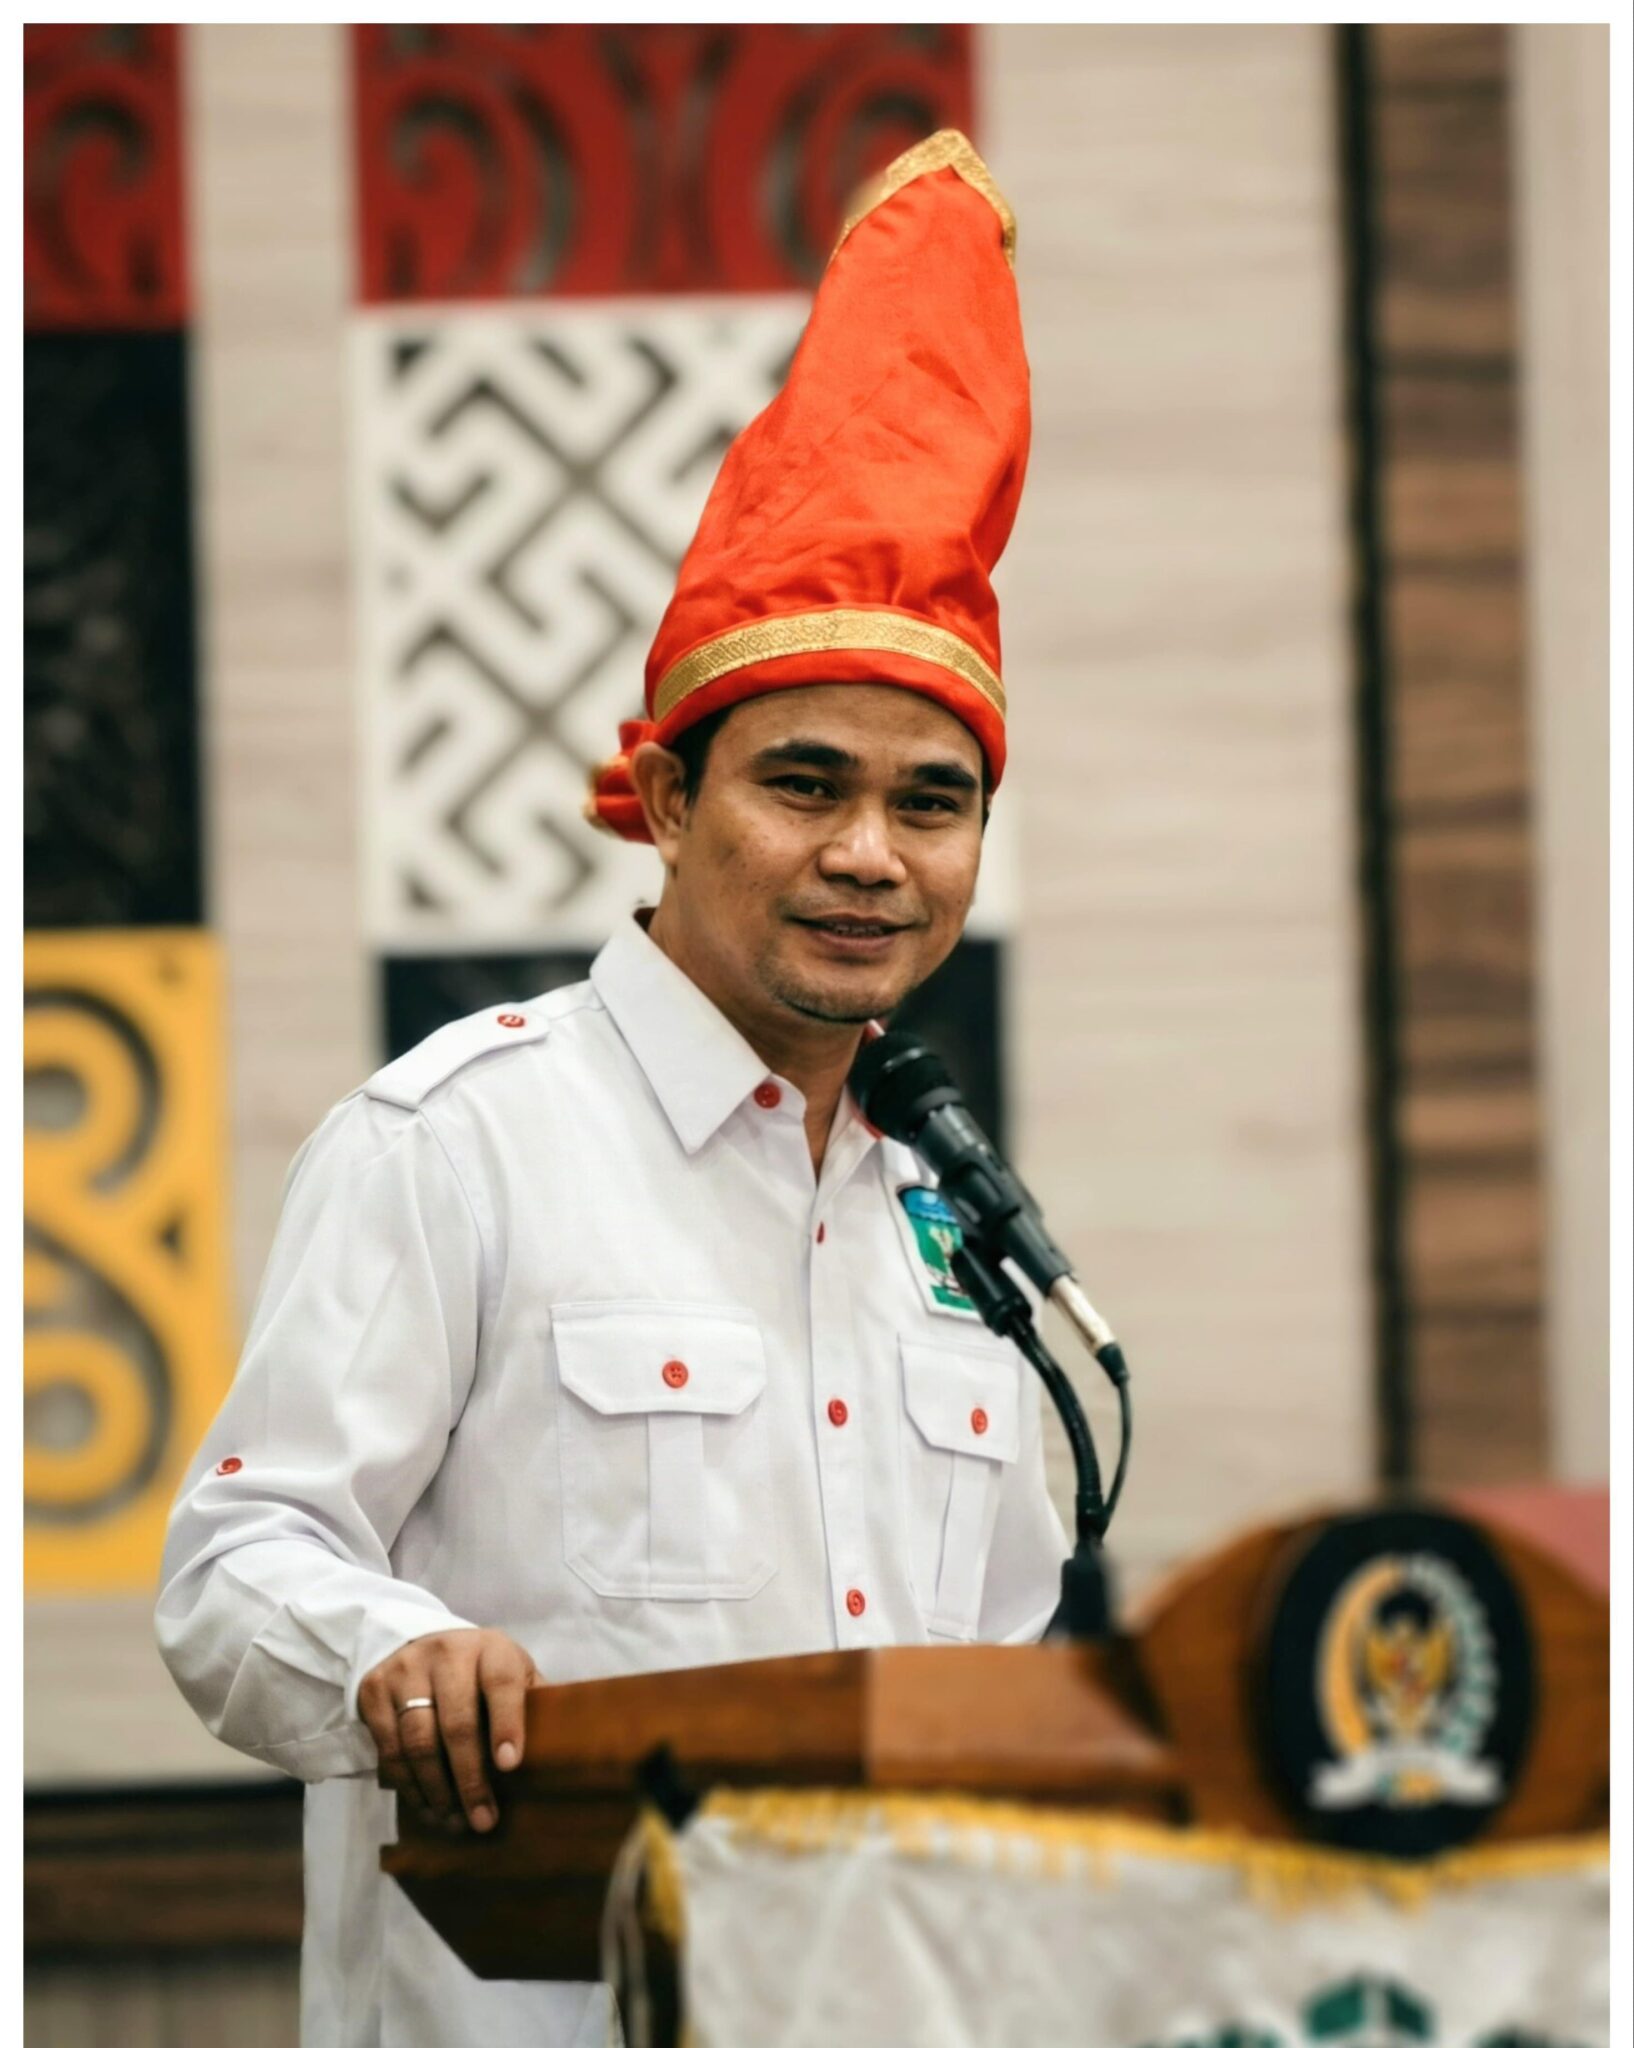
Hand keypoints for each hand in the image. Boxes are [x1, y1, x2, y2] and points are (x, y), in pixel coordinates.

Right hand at [359, 1628, 538, 1832]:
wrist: (419, 1641)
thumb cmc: (481, 1671)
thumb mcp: (511, 1672)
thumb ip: (533, 1703)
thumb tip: (567, 1751)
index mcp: (490, 1649)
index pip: (500, 1683)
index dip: (506, 1724)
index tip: (511, 1765)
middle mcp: (446, 1654)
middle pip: (456, 1722)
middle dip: (470, 1778)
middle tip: (483, 1820)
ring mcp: (405, 1671)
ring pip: (418, 1740)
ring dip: (437, 1790)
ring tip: (455, 1821)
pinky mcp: (374, 1690)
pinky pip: (388, 1748)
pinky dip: (408, 1785)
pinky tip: (427, 1807)